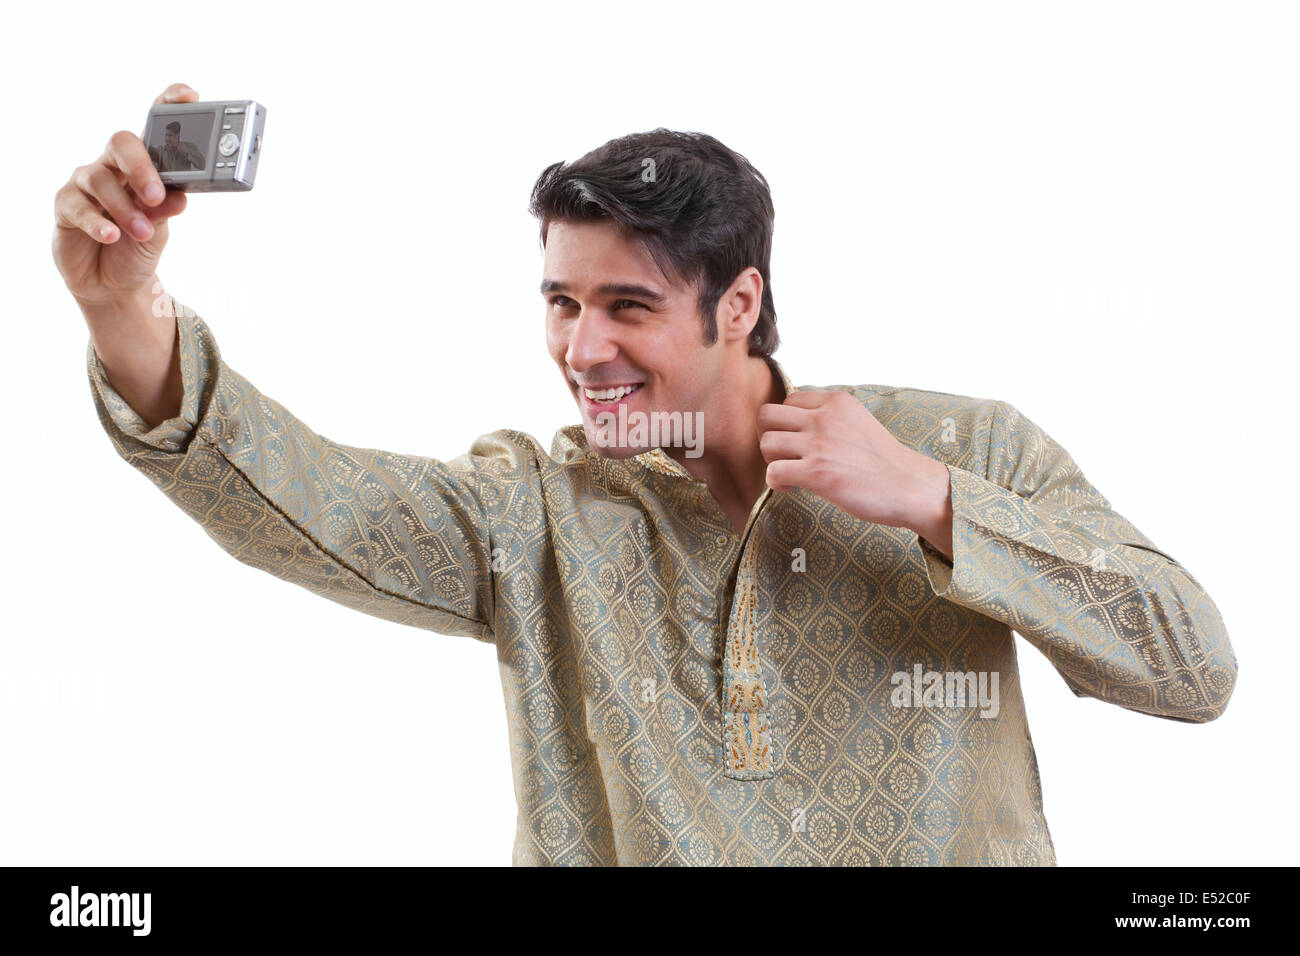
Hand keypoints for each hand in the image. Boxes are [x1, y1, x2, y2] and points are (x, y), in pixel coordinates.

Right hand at [51, 82, 197, 308]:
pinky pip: (78, 206)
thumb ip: (167, 208)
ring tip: (143, 232)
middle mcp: (113, 166)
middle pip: (122, 144)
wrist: (115, 283)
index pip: (153, 125)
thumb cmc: (140, 244)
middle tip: (155, 194)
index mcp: (144, 164)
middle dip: (140, 166)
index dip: (168, 104)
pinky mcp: (66, 205)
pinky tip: (111, 235)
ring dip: (126, 209)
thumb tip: (179, 196)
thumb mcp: (161, 227)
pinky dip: (98, 221)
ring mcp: (87, 183)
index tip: (189, 95)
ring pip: (101, 180)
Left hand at [757, 388, 953, 553]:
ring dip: (772, 461)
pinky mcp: (817, 473)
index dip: (786, 423)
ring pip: (766, 443)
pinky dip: (776, 482)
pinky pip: (773, 472)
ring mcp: (820, 444)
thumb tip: (798, 423)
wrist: (909, 485)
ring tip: (791, 472)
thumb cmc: (884, 460)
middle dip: (770, 436)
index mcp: (836, 401)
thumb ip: (830, 416)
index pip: (787, 400)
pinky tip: (792, 487)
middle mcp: (825, 417)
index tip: (798, 441)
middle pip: (767, 416)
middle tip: (785, 455)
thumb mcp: (858, 421)